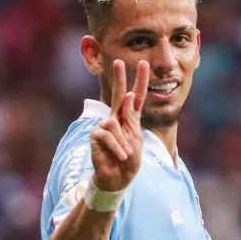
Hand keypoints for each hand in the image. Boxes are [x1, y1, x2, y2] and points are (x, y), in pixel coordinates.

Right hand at [90, 59, 149, 192]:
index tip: (144, 64)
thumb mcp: (135, 138)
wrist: (118, 178)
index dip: (140, 81)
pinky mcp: (96, 134)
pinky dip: (118, 147)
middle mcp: (116, 118)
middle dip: (120, 78)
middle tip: (119, 61)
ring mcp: (104, 125)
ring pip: (116, 124)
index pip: (136, 98)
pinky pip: (108, 135)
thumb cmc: (129, 160)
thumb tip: (126, 95)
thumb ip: (131, 117)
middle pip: (118, 94)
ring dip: (124, 142)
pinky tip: (121, 155)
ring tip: (126, 155)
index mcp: (129, 119)